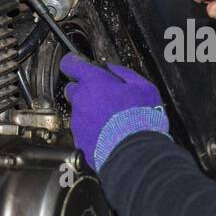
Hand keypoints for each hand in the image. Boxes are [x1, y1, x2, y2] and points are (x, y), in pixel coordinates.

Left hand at [59, 53, 170, 171]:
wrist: (134, 153)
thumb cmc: (140, 119)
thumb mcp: (143, 87)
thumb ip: (124, 73)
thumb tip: (113, 68)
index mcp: (95, 82)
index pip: (71, 64)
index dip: (73, 62)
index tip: (77, 64)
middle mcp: (81, 100)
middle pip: (73, 88)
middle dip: (85, 90)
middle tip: (104, 95)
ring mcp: (78, 121)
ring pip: (80, 110)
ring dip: (91, 111)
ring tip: (112, 118)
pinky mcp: (79, 139)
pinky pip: (83, 129)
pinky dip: (93, 129)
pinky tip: (109, 132)